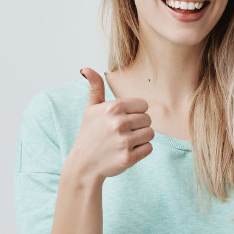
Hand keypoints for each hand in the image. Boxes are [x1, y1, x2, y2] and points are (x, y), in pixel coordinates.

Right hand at [67, 68, 154, 182]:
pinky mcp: (129, 157)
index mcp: (112, 108)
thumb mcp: (90, 110)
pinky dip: (141, 151)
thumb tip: (86, 68)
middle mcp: (118, 123)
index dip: (136, 112)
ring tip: (125, 142)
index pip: (143, 105)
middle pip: (148, 119)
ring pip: (151, 133)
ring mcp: (124, 141)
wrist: (83, 165)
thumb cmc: (89, 134)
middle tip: (123, 132)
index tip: (124, 119)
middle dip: (139, 126)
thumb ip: (95, 88)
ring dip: (141, 138)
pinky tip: (126, 151)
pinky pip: (149, 148)